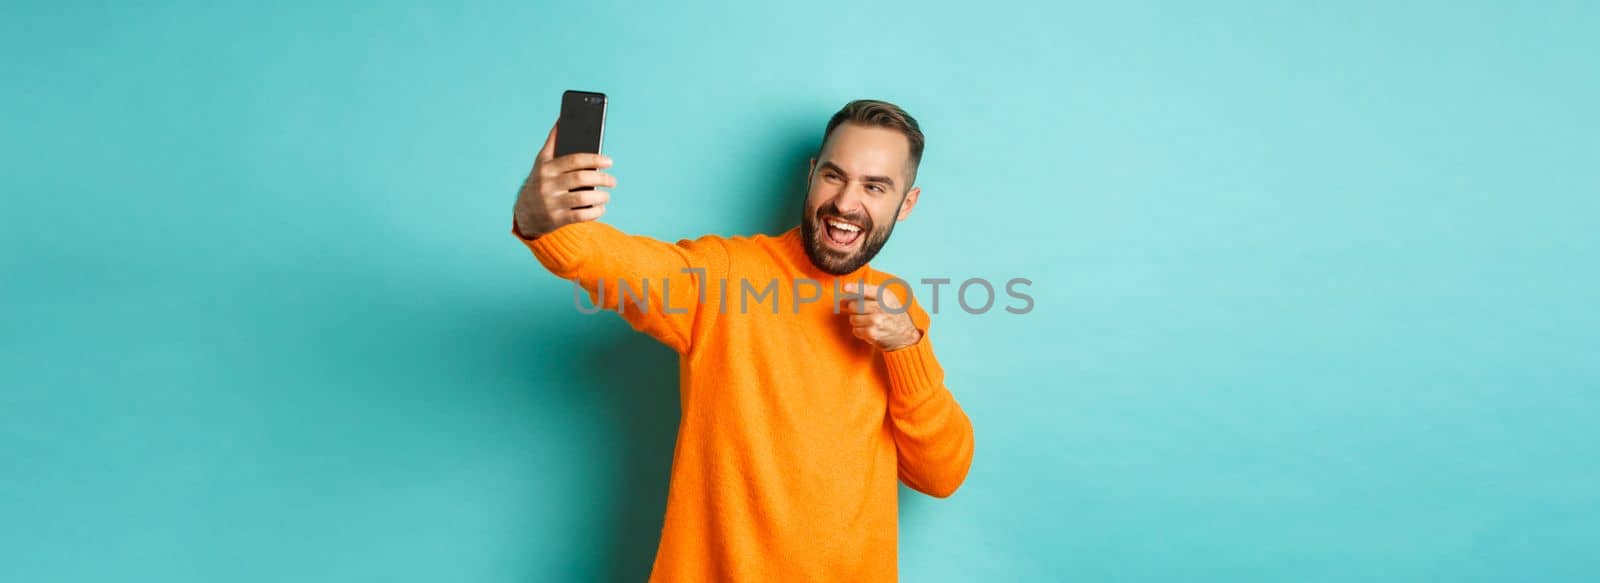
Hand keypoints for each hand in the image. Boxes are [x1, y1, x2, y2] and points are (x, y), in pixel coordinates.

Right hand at [513, 121, 615, 237]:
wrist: (524, 214)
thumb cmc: (539, 182)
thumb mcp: (541, 162)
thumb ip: (552, 142)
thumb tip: (562, 118)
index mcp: (546, 168)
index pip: (574, 160)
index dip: (594, 159)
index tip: (609, 161)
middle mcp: (548, 185)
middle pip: (581, 178)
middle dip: (602, 178)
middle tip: (612, 180)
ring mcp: (552, 203)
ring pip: (583, 199)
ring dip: (601, 197)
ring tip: (606, 196)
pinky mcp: (556, 219)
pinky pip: (581, 216)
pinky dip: (595, 212)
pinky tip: (600, 208)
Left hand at [839, 282, 922, 350]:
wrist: (906, 334)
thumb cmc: (893, 314)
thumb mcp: (886, 299)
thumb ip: (867, 295)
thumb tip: (842, 301)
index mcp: (884, 295)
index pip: (865, 290)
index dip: (853, 288)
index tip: (845, 287)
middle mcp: (880, 307)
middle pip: (853, 306)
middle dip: (853, 309)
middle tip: (860, 311)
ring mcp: (876, 321)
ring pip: (852, 319)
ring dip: (856, 321)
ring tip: (867, 321)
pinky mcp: (872, 333)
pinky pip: (856, 330)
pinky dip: (859, 331)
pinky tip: (868, 329)